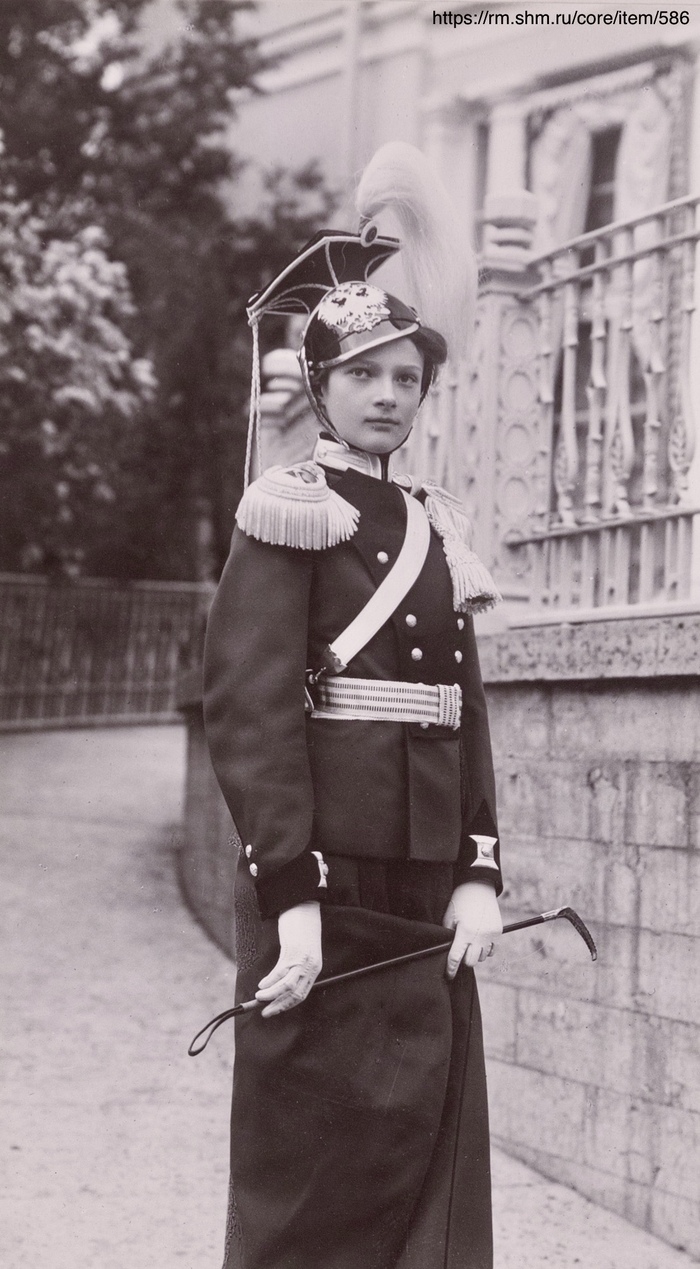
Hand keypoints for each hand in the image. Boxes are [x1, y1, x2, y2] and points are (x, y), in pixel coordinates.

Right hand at [255, 901, 322, 1017]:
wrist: (304, 906)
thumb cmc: (302, 927)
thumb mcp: (303, 949)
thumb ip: (297, 965)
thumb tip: (280, 981)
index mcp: (314, 968)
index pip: (301, 994)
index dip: (286, 1005)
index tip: (274, 1010)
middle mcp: (311, 967)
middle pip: (295, 994)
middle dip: (279, 1006)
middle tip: (265, 1013)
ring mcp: (303, 960)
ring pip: (287, 986)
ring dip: (272, 995)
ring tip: (260, 997)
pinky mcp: (294, 952)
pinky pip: (280, 971)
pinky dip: (270, 980)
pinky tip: (262, 984)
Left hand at [442, 881, 502, 977]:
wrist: (479, 886)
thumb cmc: (460, 900)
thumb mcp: (449, 917)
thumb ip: (448, 935)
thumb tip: (447, 951)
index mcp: (464, 932)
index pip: (456, 958)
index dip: (451, 969)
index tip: (449, 975)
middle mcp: (479, 935)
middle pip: (471, 962)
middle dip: (464, 960)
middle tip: (460, 953)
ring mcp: (490, 934)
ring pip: (482, 957)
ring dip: (475, 954)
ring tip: (470, 943)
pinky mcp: (497, 932)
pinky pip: (491, 949)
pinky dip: (485, 949)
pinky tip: (480, 941)